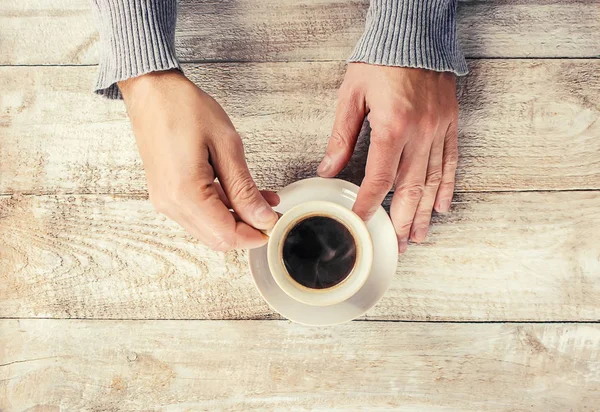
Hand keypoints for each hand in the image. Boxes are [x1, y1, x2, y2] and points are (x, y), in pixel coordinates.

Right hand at [119, 70, 278, 250]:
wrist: (151, 90)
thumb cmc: (184, 108)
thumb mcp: (226, 145)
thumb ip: (244, 188)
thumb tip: (262, 217)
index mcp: (185, 193)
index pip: (226, 235)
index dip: (255, 235)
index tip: (275, 223)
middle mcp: (170, 204)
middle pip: (217, 238)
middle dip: (248, 230)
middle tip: (271, 212)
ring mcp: (165, 200)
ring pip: (208, 227)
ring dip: (237, 218)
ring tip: (262, 198)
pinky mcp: (166, 193)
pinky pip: (198, 212)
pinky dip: (222, 208)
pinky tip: (240, 193)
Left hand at [318, 63, 457, 252]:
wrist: (413, 33)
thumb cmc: (380, 60)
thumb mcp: (351, 96)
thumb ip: (341, 136)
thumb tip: (328, 169)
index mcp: (392, 127)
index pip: (379, 179)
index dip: (368, 205)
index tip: (360, 223)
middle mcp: (420, 133)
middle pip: (410, 188)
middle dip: (401, 221)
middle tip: (396, 245)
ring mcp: (439, 130)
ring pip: (433, 181)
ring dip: (424, 212)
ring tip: (418, 236)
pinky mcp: (450, 124)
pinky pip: (451, 162)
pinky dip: (448, 187)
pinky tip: (442, 207)